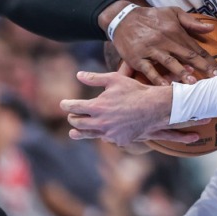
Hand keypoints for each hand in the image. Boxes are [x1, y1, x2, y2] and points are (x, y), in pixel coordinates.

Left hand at [61, 71, 197, 145]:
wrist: (154, 107)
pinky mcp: (119, 140)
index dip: (66, 105)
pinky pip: (107, 138)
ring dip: (81, 132)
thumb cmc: (134, 90)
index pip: (74, 107)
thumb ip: (94, 78)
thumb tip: (78, 75)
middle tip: (71, 116)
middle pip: (78, 123)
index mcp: (97, 106)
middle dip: (73, 118)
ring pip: (89, 134)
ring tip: (74, 133)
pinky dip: (103, 134)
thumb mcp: (114, 79)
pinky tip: (102, 130)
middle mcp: (100, 122)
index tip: (63, 104)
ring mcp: (110, 133)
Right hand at [108, 6, 216, 84]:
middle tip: (214, 79)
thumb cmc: (151, 16)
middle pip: (187, 56)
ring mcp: (150, 49)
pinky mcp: (137, 58)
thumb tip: (211, 28)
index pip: (195, 48)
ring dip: (181, 73)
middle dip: (202, 68)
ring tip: (193, 83)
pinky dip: (157, 78)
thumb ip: (191, 22)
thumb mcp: (172, 12)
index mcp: (175, 31)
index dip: (208, 60)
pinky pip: (149, 69)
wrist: (122, 18)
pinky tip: (166, 86)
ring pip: (169, 62)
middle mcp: (165, 40)